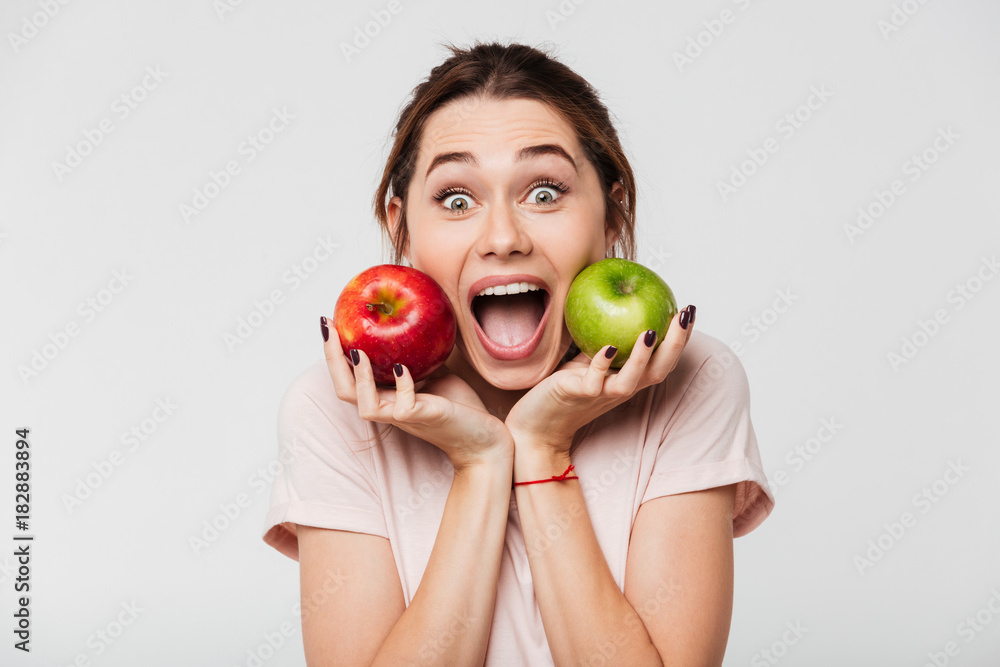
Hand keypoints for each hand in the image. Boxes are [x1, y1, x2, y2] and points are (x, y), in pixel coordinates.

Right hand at [323, 318, 512, 470]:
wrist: (486, 439)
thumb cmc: (461, 408)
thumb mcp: (436, 374)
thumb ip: (418, 359)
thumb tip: (411, 325)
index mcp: (388, 398)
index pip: (349, 379)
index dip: (334, 354)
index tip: (329, 323)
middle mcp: (390, 410)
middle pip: (345, 391)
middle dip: (331, 359)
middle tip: (328, 327)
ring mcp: (406, 417)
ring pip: (365, 405)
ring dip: (359, 377)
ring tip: (358, 351)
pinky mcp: (426, 418)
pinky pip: (404, 406)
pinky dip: (402, 385)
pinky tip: (402, 368)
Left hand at [504, 306, 695, 454]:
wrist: (536, 424)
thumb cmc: (562, 389)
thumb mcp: (587, 360)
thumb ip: (603, 339)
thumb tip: (614, 304)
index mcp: (627, 379)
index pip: (663, 360)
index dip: (679, 338)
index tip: (689, 311)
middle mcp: (620, 389)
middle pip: (659, 371)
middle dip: (676, 344)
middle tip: (684, 316)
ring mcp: (601, 395)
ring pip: (630, 381)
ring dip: (642, 357)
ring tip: (650, 332)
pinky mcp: (578, 395)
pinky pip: (594, 382)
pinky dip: (601, 365)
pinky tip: (607, 348)